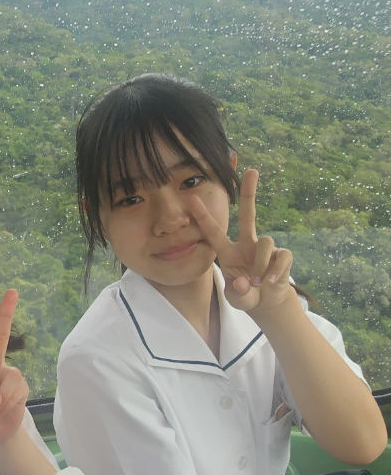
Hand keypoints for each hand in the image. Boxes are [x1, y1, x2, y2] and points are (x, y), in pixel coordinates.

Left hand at [189, 169, 294, 316]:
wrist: (267, 303)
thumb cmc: (246, 296)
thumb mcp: (237, 299)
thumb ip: (237, 293)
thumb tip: (245, 282)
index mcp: (228, 252)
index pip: (213, 232)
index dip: (202, 216)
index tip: (191, 198)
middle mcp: (246, 245)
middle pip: (248, 215)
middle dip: (249, 193)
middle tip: (252, 171)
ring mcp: (265, 249)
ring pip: (265, 242)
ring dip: (260, 264)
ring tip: (257, 282)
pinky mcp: (282, 255)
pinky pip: (281, 257)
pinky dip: (275, 271)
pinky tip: (270, 282)